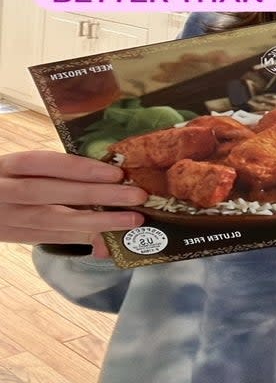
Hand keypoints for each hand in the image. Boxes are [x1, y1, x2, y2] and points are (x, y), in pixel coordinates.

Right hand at [0, 151, 146, 257]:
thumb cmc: (8, 178)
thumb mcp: (22, 165)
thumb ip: (55, 167)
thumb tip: (109, 173)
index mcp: (8, 166)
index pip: (44, 163)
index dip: (80, 168)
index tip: (116, 173)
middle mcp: (2, 191)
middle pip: (51, 192)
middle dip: (97, 195)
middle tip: (136, 196)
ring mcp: (4, 218)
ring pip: (52, 221)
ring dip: (96, 222)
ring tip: (131, 220)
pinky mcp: (9, 237)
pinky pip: (48, 238)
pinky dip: (79, 237)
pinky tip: (106, 238)